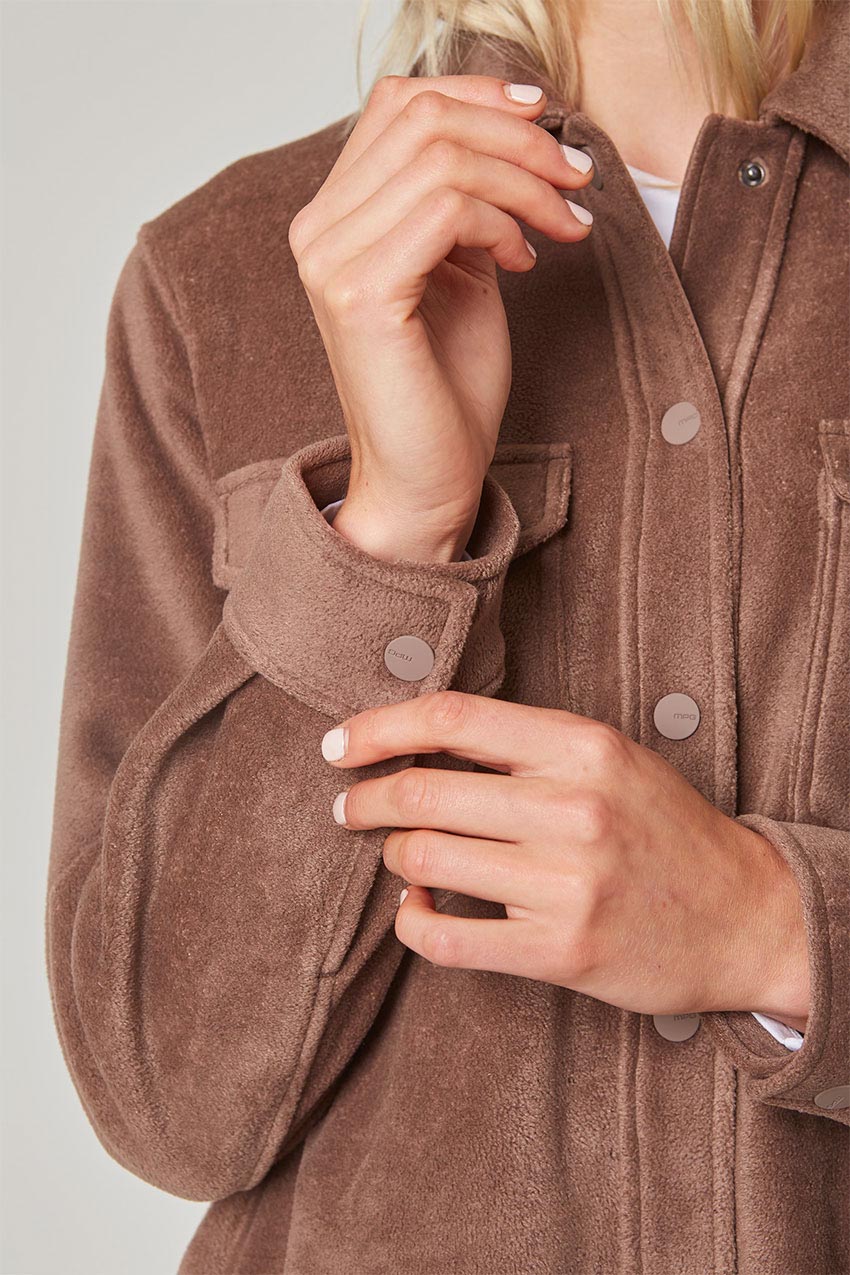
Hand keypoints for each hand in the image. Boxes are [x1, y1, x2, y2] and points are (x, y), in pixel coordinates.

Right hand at [287, 74, 593, 562]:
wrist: (427, 478)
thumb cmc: (447, 387)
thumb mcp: (463, 271)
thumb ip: (467, 203)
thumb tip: (516, 132)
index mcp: (335, 217)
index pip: (399, 104)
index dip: (479, 92)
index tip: (547, 116)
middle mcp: (318, 230)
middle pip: (425, 116)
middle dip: (519, 137)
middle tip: (575, 177)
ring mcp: (331, 260)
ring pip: (443, 157)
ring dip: (524, 182)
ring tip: (563, 225)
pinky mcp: (361, 293)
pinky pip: (446, 209)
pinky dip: (503, 223)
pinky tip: (524, 261)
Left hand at [320, 691, 810, 1025]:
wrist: (746, 916)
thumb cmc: (662, 830)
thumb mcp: (609, 760)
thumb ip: (524, 747)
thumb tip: (416, 742)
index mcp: (583, 745)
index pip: (452, 718)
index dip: (379, 728)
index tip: (338, 746)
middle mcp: (573, 808)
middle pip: (423, 792)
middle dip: (365, 801)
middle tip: (348, 809)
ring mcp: (568, 884)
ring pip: (424, 861)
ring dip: (393, 858)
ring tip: (401, 858)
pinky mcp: (561, 951)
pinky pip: (444, 936)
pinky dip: (410, 920)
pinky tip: (416, 907)